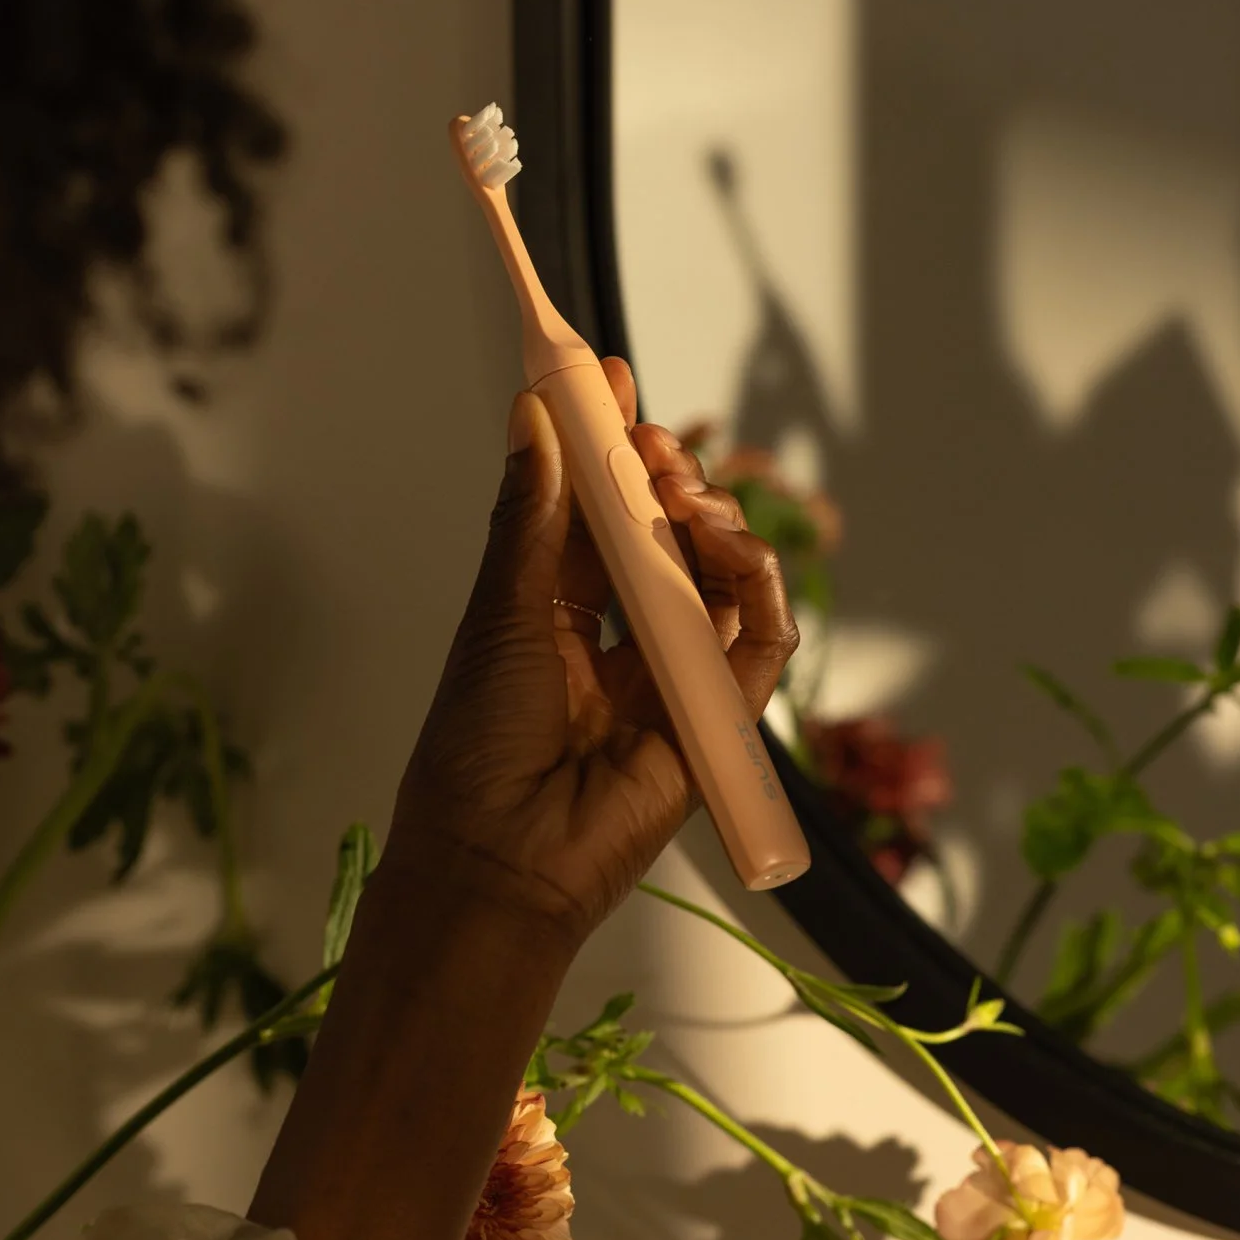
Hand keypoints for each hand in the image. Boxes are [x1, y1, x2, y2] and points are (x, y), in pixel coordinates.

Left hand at [382, 356, 798, 948]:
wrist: (501, 856)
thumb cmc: (478, 745)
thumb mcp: (502, 613)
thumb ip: (531, 518)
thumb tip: (534, 417)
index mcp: (557, 611)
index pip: (598, 514)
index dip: (611, 449)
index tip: (614, 383)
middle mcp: (620, 639)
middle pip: (667, 538)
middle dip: (669, 479)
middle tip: (655, 446)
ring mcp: (672, 677)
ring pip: (723, 579)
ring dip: (713, 524)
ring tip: (683, 497)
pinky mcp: (716, 718)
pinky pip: (761, 641)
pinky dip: (761, 589)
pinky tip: (730, 550)